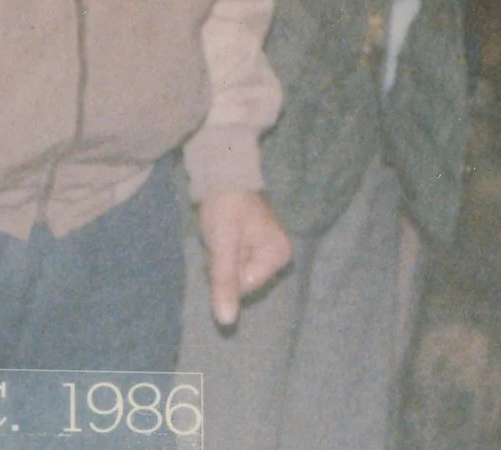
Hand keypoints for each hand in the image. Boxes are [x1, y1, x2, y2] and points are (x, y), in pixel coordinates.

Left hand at [197, 190, 292, 326]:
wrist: (222, 176)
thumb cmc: (225, 208)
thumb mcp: (222, 246)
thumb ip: (226, 282)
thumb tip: (228, 323)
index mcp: (279, 255)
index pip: (244, 288)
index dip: (226, 272)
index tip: (224, 246)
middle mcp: (279, 255)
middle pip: (241, 283)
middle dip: (225, 267)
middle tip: (221, 241)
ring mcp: (268, 251)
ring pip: (235, 275)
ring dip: (221, 261)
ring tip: (221, 237)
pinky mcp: (256, 247)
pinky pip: (235, 264)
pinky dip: (224, 255)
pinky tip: (223, 238)